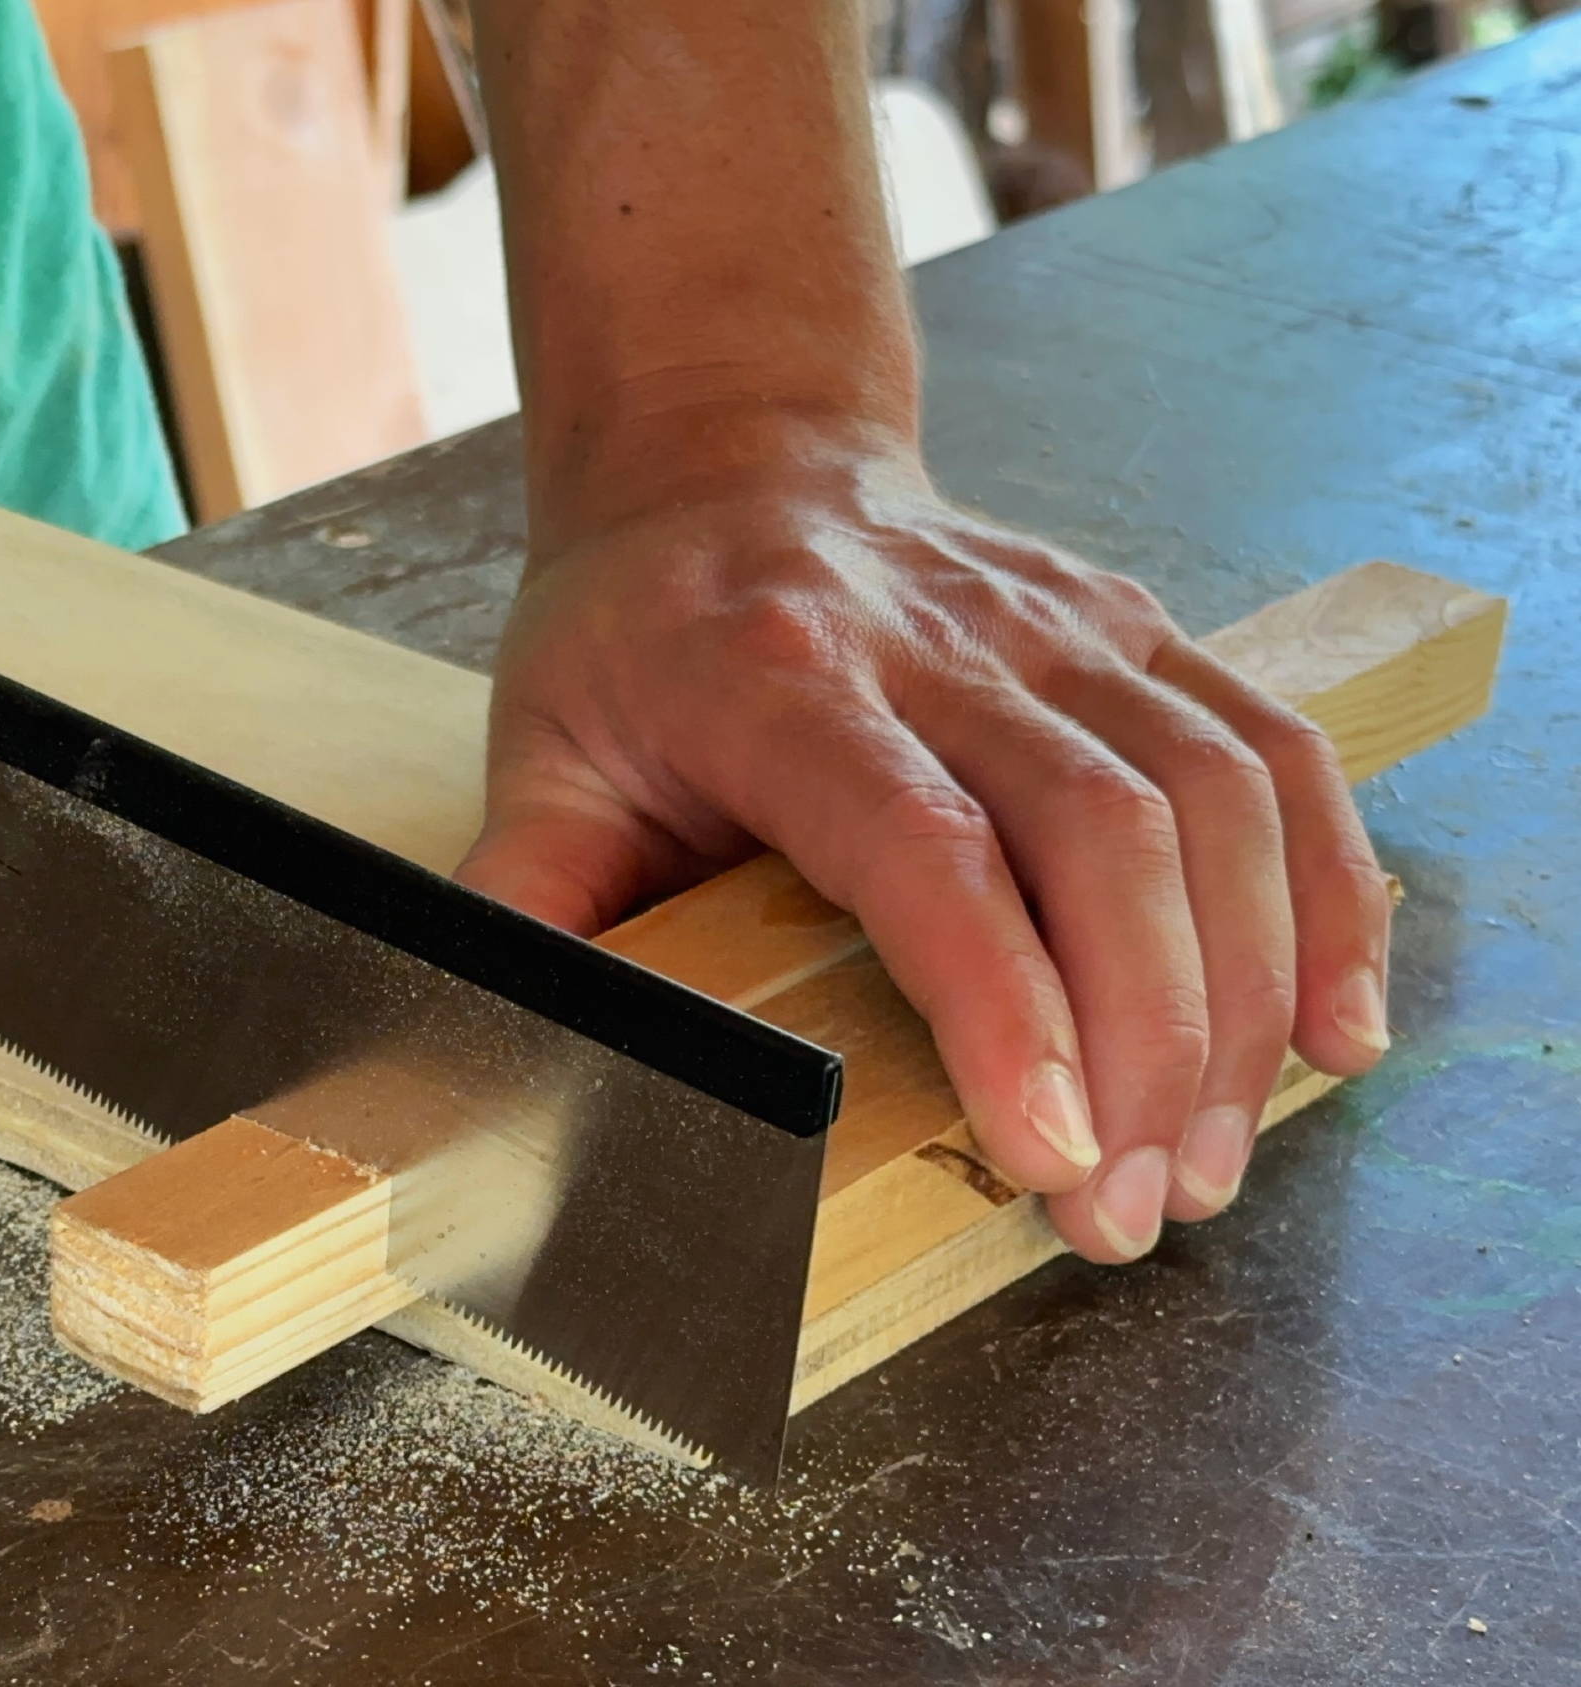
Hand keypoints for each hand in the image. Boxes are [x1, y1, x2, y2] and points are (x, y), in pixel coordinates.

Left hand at [458, 409, 1393, 1262]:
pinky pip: (1274, 752)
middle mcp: (940, 636)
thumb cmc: (632, 629)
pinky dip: (1331, 891)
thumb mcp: (539, 754)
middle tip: (1132, 1206)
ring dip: (1246, 992)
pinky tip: (1332, 1026)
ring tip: (1211, 1157)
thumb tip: (500, 1052)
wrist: (729, 455)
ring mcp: (1058, 621)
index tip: (1048, 1144)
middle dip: (1148, 1038)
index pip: (920, 842)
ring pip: (1213, 797)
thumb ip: (522, 905)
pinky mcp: (1138, 626)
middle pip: (1101, 830)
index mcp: (776, 677)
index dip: (1001, 997)